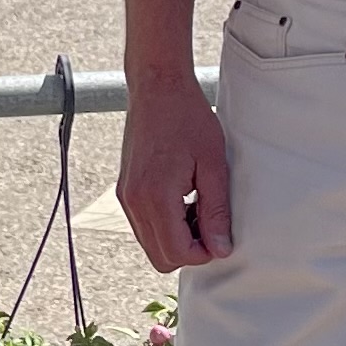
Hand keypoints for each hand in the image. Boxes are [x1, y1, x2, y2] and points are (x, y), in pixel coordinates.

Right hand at [115, 66, 231, 271]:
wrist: (157, 87)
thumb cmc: (188, 118)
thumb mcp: (213, 164)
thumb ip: (216, 211)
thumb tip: (220, 249)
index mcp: (155, 196)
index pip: (177, 253)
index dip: (203, 253)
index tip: (220, 234)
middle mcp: (134, 201)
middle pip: (160, 258)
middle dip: (188, 250)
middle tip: (210, 223)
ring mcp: (126, 196)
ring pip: (150, 244)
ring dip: (176, 238)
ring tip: (197, 207)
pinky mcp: (125, 190)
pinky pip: (143, 225)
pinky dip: (164, 224)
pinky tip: (182, 199)